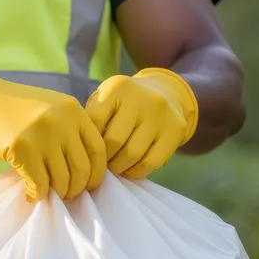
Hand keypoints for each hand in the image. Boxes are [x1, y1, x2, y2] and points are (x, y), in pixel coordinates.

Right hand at [0, 68, 105, 201]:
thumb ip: (70, 131)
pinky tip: (31, 195)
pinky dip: (36, 194)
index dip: (96, 173)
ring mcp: (42, 134)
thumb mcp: (51, 110)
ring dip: (57, 194)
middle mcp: (62, 121)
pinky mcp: (21, 148)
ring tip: (48, 194)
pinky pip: (39, 183)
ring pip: (62, 180)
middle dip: (76, 189)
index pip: (98, 149)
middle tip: (66, 194)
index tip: (88, 185)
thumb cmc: (15, 110)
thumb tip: (86, 172)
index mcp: (74, 111)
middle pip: (82, 168)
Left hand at [84, 68, 199, 179]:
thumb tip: (82, 152)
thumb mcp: (105, 100)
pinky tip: (131, 167)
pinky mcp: (176, 129)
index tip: (89, 148)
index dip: (89, 141)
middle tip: (102, 163)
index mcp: (117, 88)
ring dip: (119, 167)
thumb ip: (92, 120)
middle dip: (104, 158)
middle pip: (114, 142)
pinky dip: (137, 171)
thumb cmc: (123, 103)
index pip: (95, 123)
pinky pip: (152, 162)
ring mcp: (161, 114)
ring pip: (133, 155)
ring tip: (115, 166)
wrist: (165, 92)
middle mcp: (141, 98)